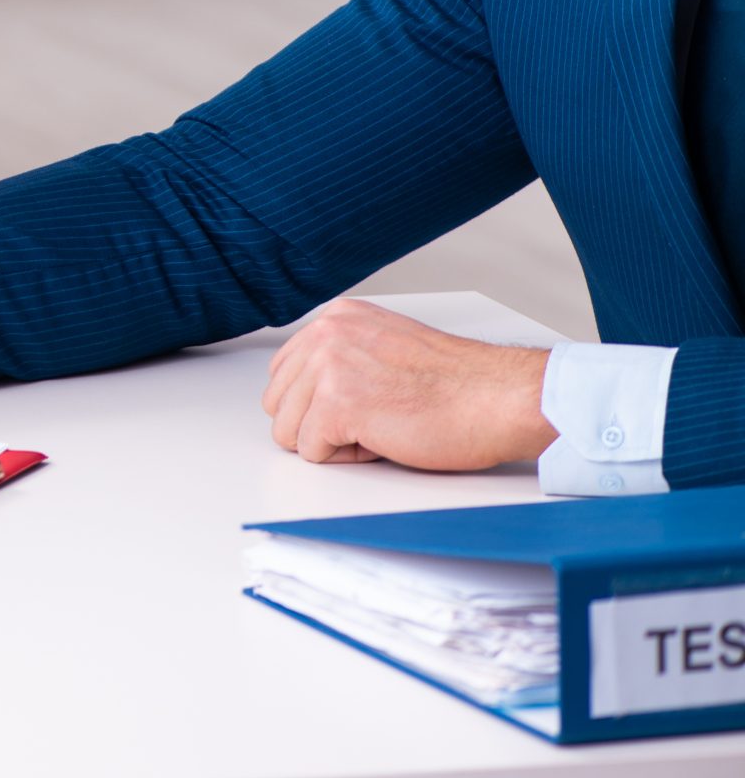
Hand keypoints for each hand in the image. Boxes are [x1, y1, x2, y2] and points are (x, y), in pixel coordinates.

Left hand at [262, 298, 556, 469]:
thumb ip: (340, 357)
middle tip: (372, 419)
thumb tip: (302, 393)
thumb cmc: (455, 385)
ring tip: (380, 426)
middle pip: (278, 402)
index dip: (317, 403)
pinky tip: (384, 439)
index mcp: (336, 318)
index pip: (284, 373)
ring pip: (287, 430)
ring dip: (331, 441)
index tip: (362, 403)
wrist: (500, 398)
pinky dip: (346, 458)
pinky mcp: (339, 404)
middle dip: (317, 423)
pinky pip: (311, 451)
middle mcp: (326, 333)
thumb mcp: (382, 348)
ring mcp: (330, 367)